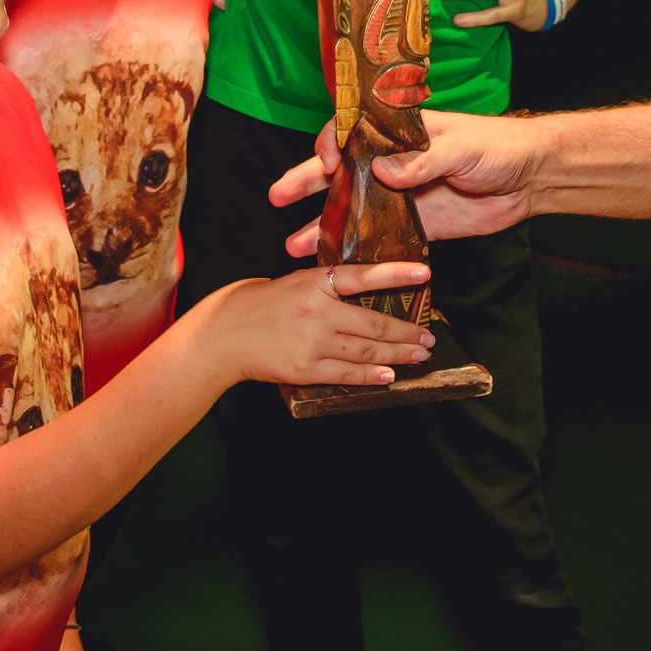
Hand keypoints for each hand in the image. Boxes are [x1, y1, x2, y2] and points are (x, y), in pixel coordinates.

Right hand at [192, 260, 433, 385]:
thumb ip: (326, 289)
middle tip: (428, 337)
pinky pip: (347, 375)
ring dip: (398, 354)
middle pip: (374, 323)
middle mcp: (316, 311)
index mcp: (313, 282)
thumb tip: (362, 296)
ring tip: (418, 355)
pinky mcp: (305, 369)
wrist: (222, 335)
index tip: (424, 274)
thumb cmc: (257, 305)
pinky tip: (390, 374)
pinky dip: (372, 376)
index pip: (363, 275)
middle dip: (406, 332)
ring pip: (367, 352)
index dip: (396, 274)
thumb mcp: (293, 283)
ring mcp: (312, 342)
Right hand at [272, 112, 544, 253]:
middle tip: (278, 196)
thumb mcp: (462, 148)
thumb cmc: (498, 146)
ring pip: (352, 208)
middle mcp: (393, 162)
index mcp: (400, 132)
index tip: (324, 162)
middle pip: (340, 171)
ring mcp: (401, 196)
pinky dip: (356, 251)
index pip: (352, 131)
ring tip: (292, 244)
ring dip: (322, 224)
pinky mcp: (416, 225)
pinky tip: (333, 265)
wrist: (531, 178)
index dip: (331, 143)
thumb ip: (423, 161)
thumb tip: (383, 170)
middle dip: (306, 182)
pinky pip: (379, 239)